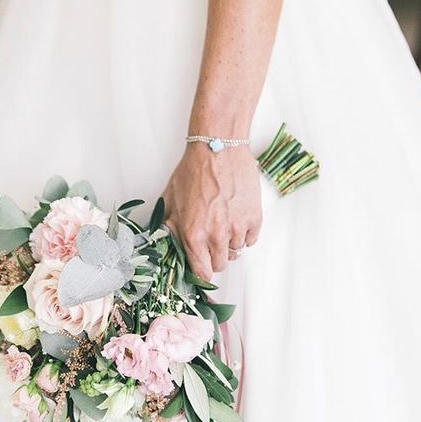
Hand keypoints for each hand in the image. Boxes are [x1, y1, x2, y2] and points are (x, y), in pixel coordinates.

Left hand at [163, 143, 261, 280]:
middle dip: (214, 257)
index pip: (201, 272)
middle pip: (220, 265)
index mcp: (193, 234)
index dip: (201, 272)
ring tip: (223, 224)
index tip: (201, 266)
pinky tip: (236, 220)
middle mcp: (216, 235)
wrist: (218, 148)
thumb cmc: (193, 171)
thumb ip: (169, 226)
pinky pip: (251, 240)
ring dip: (229, 244)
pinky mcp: (254, 218)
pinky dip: (244, 235)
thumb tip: (166, 243)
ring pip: (236, 253)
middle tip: (211, 241)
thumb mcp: (170, 200)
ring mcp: (237, 228)